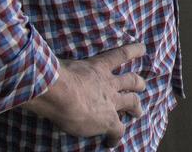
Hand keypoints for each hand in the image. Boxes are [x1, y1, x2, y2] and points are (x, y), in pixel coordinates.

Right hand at [23, 43, 147, 146]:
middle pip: (131, 80)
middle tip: (142, 85)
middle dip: (138, 83)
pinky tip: (112, 142)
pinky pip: (119, 130)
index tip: (143, 48)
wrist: (61, 93)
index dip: (134, 51)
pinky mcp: (109, 120)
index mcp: (98, 67)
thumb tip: (48, 67)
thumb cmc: (55, 76)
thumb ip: (63, 68)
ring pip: (132, 102)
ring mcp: (111, 102)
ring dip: (136, 108)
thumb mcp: (63, 65)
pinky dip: (116, 137)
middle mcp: (109, 83)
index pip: (120, 55)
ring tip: (139, 112)